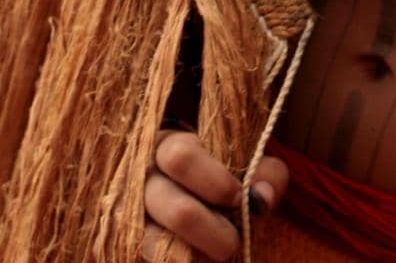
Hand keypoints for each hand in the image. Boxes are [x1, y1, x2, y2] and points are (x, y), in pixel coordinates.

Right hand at [141, 129, 289, 260]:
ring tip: (219, 253)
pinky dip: (182, 260)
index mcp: (167, 146)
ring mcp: (129, 217)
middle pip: (177, 211)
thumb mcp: (246, 167)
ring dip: (199, 255)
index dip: (217, 184)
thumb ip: (266, 174)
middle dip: (214, 231)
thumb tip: (263, 198)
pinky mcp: (128, 243)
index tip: (239, 199)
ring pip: (161, 245)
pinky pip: (155, 260)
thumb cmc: (221, 181)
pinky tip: (197, 257)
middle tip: (233, 240)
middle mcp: (140, 180)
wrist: (189, 205)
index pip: (181, 157)